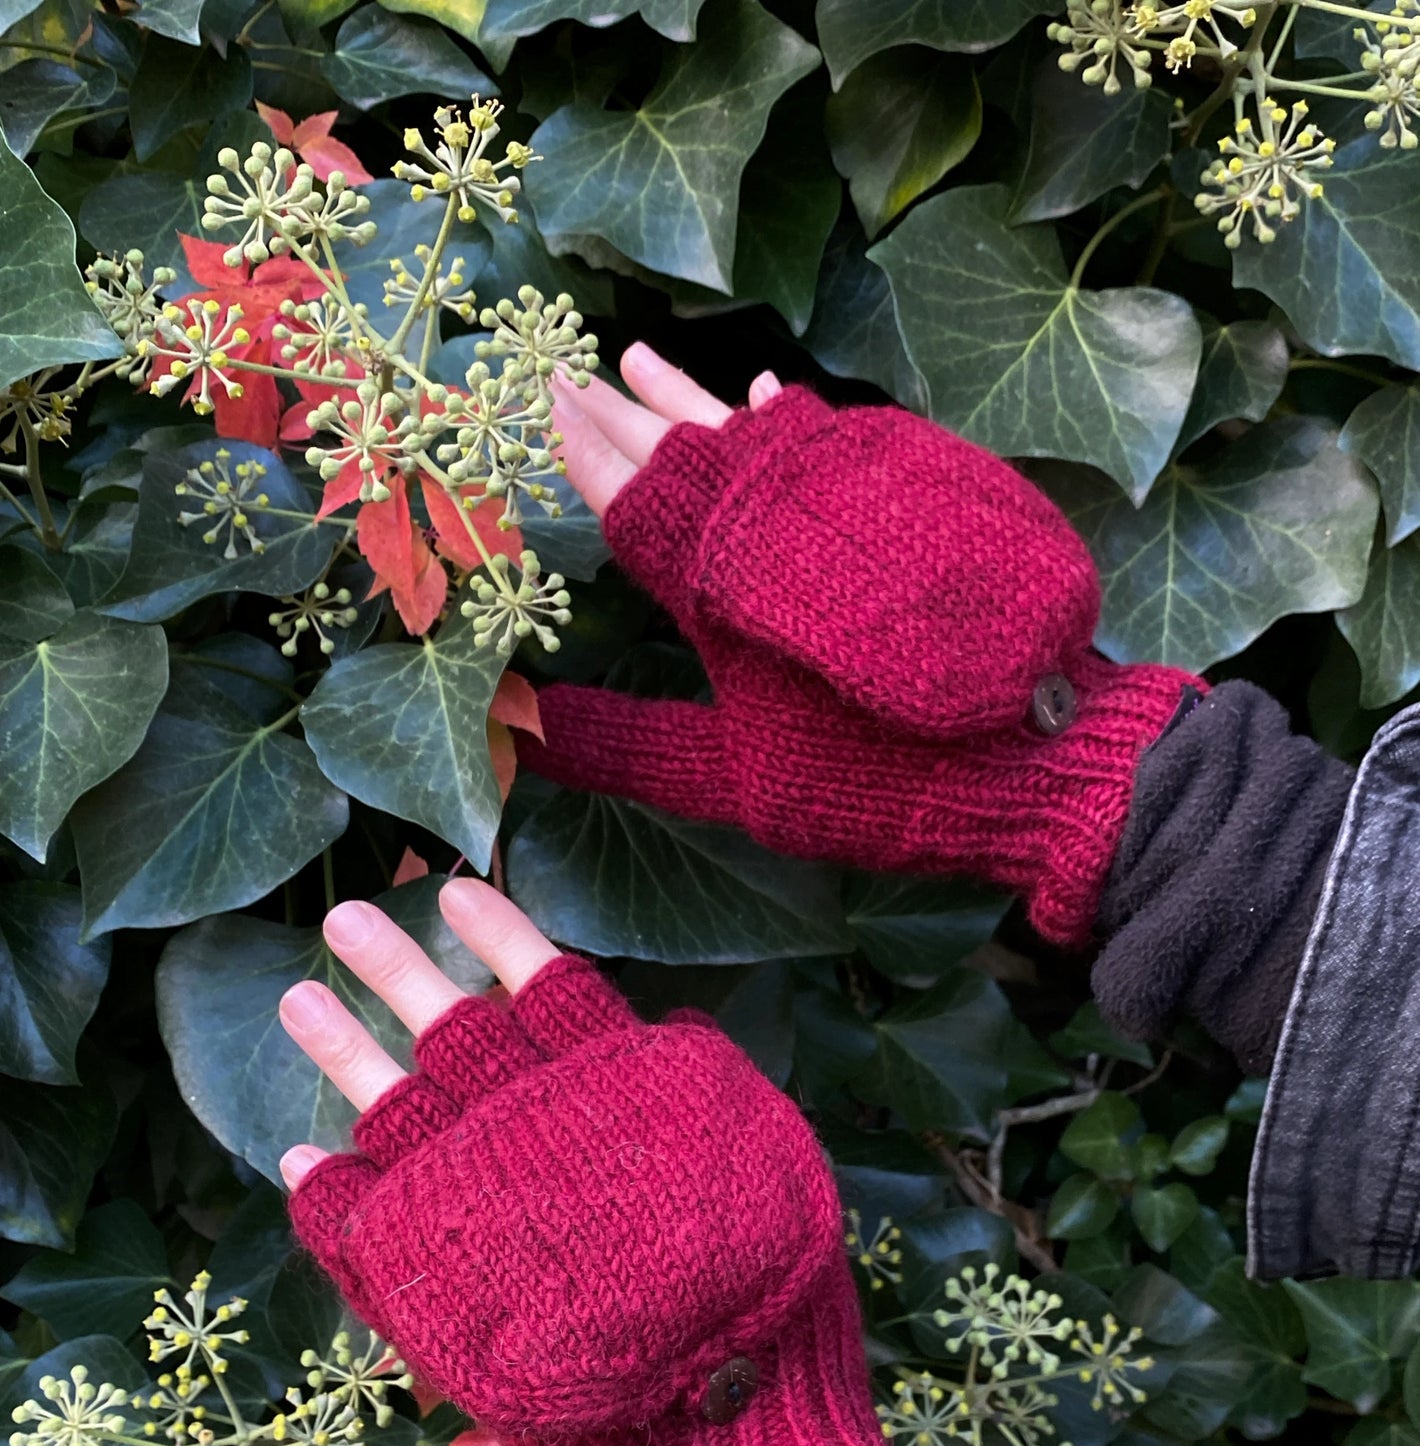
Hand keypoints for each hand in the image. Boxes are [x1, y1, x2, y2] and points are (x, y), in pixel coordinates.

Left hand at [277, 882, 910, 1445]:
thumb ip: (703, 1088)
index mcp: (610, 1092)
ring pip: (389, 1103)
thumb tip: (672, 1026)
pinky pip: (355, 1224)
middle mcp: (528, 1134)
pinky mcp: (427, 1285)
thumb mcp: (762, 1160)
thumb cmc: (763, 1292)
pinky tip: (299, 1158)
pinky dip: (325, 1187)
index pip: (545, 988)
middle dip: (397, 969)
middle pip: (449, 1028)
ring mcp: (469, 1207)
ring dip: (341, 1049)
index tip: (456, 889)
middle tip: (346, 921)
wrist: (710, 1420)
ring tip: (299, 997)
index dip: (501, 936)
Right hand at [518, 369, 1206, 945]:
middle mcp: (778, 507)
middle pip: (684, 445)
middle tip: (575, 375)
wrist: (1040, 748)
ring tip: (645, 363)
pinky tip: (772, 397)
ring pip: (753, 426)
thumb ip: (627, 748)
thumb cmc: (871, 775)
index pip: (630, 492)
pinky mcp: (916, 481)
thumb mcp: (735, 778)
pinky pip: (828, 430)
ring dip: (696, 400)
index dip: (582, 450)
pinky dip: (788, 417)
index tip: (543, 403)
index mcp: (717, 574)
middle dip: (625, 412)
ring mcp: (852, 483)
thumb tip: (519, 731)